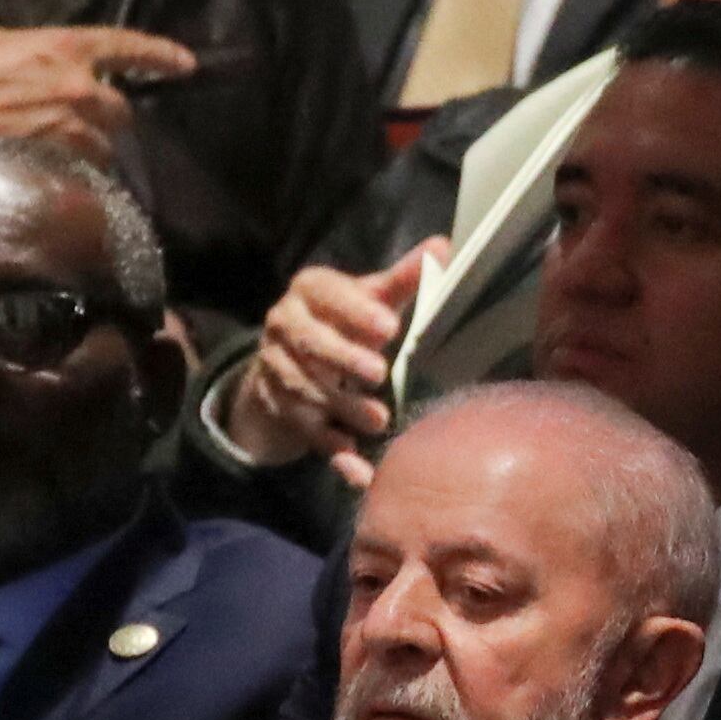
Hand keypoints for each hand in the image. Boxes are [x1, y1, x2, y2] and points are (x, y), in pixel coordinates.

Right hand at [0, 26, 195, 176]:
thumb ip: (30, 51)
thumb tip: (47, 65)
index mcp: (58, 48)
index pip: (125, 47)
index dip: (159, 55)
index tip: (185, 65)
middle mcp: (72, 90)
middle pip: (118, 111)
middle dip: (109, 118)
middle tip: (92, 126)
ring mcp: (59, 135)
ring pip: (99, 149)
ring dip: (90, 152)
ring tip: (68, 160)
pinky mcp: (42, 171)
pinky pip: (73, 177)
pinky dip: (68, 178)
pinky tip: (53, 182)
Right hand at [223, 239, 446, 482]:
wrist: (288, 358)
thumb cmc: (343, 320)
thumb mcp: (370, 296)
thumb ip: (403, 278)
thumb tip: (443, 247)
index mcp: (308, 292)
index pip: (327, 295)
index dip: (355, 311)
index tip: (388, 327)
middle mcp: (284, 327)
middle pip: (310, 345)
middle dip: (343, 360)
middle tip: (380, 373)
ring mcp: (277, 370)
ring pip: (305, 391)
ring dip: (341, 408)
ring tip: (379, 421)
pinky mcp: (281, 409)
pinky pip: (307, 433)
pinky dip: (334, 454)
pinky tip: (359, 472)